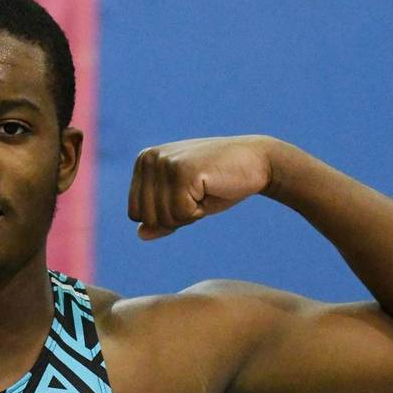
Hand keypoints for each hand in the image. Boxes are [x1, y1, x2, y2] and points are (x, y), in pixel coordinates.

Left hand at [128, 136, 273, 239]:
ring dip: (189, 214)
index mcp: (144, 162)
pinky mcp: (182, 170)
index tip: (187, 197)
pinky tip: (210, 189)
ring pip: (163, 218)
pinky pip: (180, 213)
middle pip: (147, 217)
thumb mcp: (185, 204)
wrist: (256, 163)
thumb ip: (162, 218)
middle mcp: (149, 158)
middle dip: (176, 218)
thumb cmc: (219, 184)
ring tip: (204, 191)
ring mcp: (164, 162)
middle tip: (198, 196)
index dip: (165, 217)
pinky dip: (198, 211)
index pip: (135, 212)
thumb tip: (140, 234)